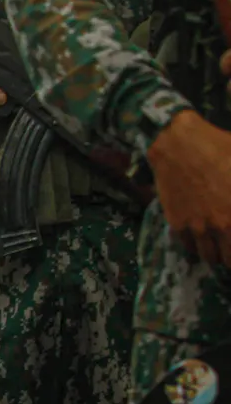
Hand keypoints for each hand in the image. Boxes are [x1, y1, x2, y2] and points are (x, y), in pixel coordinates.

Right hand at [148, 109, 230, 264]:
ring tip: (218, 250)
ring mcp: (199, 226)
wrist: (180, 145)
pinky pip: (188, 246)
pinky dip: (196, 246)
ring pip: (209, 256)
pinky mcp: (178, 223)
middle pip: (229, 258)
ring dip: (216, 255)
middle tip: (230, 248)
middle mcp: (222, 225)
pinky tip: (200, 239)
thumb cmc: (220, 149)